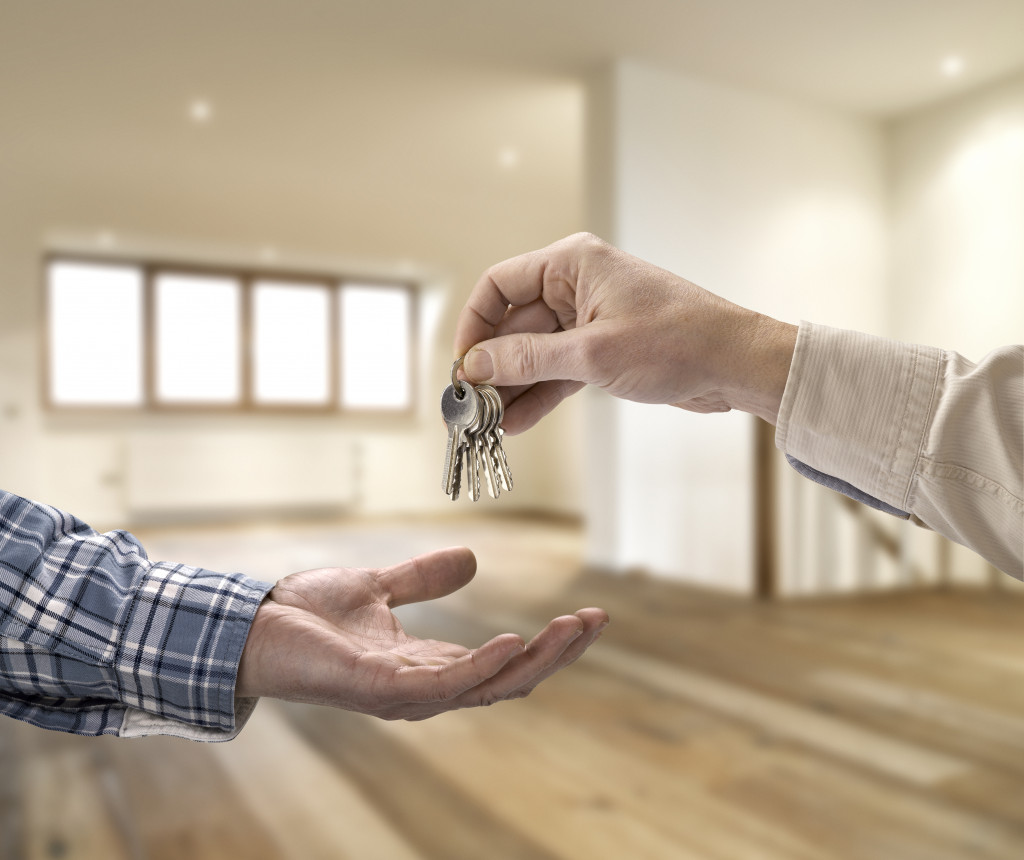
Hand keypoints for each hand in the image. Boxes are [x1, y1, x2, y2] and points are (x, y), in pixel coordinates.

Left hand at [235, 546, 607, 719]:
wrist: (251, 625)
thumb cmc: (307, 616)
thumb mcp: (380, 587)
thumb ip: (424, 579)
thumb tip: (473, 559)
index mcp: (428, 666)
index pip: (504, 663)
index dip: (547, 644)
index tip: (586, 615)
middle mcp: (425, 688)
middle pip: (509, 681)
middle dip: (557, 655)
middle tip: (596, 621)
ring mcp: (405, 694)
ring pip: (489, 686)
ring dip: (537, 659)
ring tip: (574, 628)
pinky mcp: (380, 689)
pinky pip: (446, 684)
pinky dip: (485, 667)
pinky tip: (515, 640)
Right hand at [454, 232, 796, 432]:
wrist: (735, 364)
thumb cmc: (677, 341)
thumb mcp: (593, 353)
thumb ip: (529, 359)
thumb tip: (475, 365)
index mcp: (572, 264)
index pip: (500, 285)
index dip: (475, 324)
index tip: (464, 364)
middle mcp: (576, 286)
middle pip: (514, 324)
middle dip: (493, 366)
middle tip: (472, 406)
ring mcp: (589, 320)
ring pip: (535, 353)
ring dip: (513, 387)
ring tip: (489, 424)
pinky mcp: (602, 351)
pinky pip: (558, 371)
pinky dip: (539, 395)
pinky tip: (518, 423)